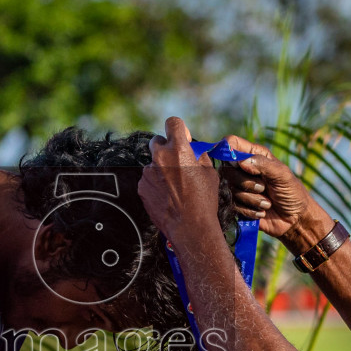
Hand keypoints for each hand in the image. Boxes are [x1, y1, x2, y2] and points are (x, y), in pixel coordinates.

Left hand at [139, 116, 218, 242]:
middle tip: (177, 162)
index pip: (172, 122)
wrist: (190, 227)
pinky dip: (156, 183)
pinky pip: (148, 178)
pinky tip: (167, 195)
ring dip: (161, 168)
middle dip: (166, 148)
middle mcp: (160, 157)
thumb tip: (193, 148)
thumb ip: (198, 155)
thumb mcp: (209, 172)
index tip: (181, 138)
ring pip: (153, 162)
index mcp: (178, 149)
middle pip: (157, 141)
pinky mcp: (141, 186)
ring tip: (174, 186)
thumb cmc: (203, 200)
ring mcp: (148, 172)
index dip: (178, 129)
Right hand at [219, 136, 331, 250]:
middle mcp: (244, 169)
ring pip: (230, 190)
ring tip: (267, 203)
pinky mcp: (238, 205)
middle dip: (246, 182)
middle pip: (227, 170)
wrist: (295, 219)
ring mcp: (239, 187)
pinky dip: (249, 210)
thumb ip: (263, 164)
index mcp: (255, 155)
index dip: (227, 150)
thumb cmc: (292, 192)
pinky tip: (262, 212)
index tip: (236, 163)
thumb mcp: (282, 175)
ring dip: (252, 199)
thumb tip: (241, 161)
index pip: (232, 143)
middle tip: (263, 188)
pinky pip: (233, 206)